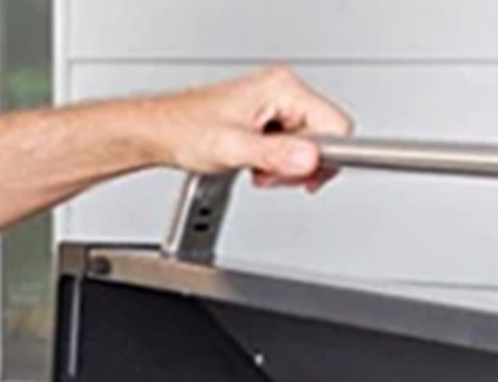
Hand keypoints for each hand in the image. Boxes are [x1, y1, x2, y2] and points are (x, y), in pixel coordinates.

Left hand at [143, 66, 352, 189]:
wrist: (162, 132)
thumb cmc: (186, 130)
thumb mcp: (232, 148)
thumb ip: (274, 154)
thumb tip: (309, 160)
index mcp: (283, 88)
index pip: (335, 125)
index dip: (324, 157)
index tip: (305, 177)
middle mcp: (284, 90)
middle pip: (323, 137)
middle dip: (299, 165)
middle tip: (268, 173)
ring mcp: (277, 104)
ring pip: (307, 146)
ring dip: (285, 168)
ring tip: (255, 167)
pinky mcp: (269, 119)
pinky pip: (291, 147)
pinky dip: (276, 164)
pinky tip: (254, 164)